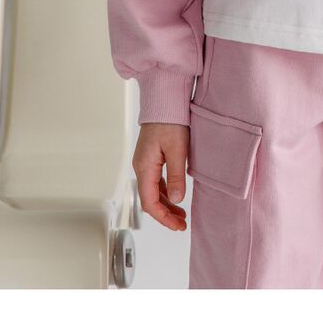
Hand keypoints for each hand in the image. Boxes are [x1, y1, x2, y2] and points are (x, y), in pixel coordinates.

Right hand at [134, 119, 189, 235]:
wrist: (164, 97)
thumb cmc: (169, 118)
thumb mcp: (177, 149)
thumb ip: (176, 176)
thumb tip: (176, 200)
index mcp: (144, 167)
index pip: (150, 202)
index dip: (163, 218)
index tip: (177, 225)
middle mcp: (141, 166)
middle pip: (150, 199)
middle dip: (165, 215)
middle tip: (181, 224)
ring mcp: (145, 161)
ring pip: (153, 191)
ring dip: (166, 205)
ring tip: (181, 214)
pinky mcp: (151, 156)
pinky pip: (155, 181)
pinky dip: (165, 192)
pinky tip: (175, 195)